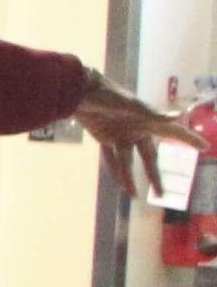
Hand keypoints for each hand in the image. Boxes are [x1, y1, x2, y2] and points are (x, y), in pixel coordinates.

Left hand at [78, 71, 198, 201]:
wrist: (82, 92)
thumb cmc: (110, 96)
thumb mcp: (133, 106)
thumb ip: (155, 115)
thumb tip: (180, 115)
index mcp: (149, 121)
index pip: (174, 133)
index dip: (190, 139)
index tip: (205, 147)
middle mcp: (137, 130)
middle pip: (149, 158)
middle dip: (155, 176)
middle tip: (162, 194)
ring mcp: (121, 135)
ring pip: (128, 162)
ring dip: (129, 178)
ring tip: (134, 195)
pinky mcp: (105, 137)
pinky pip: (111, 157)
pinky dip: (114, 169)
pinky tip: (119, 183)